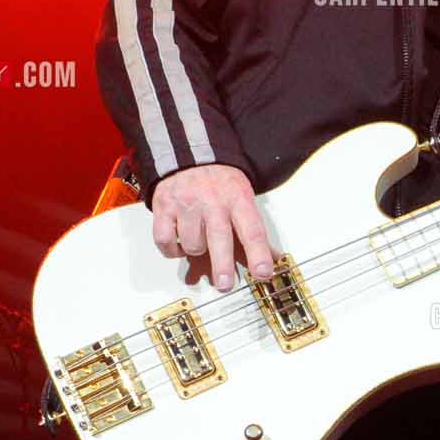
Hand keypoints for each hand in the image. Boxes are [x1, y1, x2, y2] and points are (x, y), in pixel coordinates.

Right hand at [149, 163, 273, 291]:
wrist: (190, 155)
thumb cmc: (220, 182)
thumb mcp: (243, 198)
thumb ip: (255, 231)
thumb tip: (274, 258)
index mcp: (238, 199)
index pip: (252, 230)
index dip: (258, 254)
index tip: (263, 273)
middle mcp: (212, 200)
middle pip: (220, 238)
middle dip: (223, 265)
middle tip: (225, 284)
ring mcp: (187, 203)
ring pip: (193, 244)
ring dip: (197, 250)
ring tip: (201, 242)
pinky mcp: (164, 206)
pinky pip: (166, 240)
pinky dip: (173, 250)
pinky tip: (181, 244)